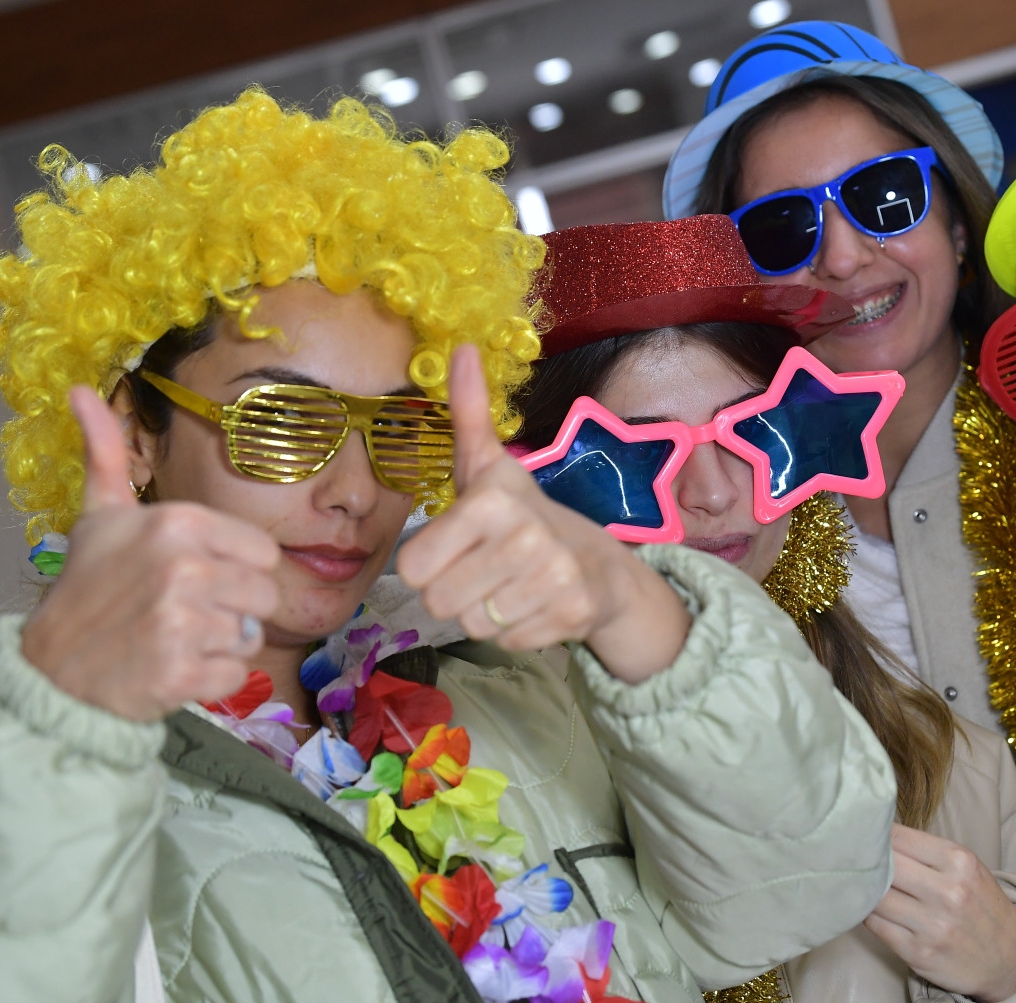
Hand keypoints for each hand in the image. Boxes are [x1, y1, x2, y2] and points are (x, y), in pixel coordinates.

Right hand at [19, 386, 280, 722]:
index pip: (263, 553)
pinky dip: (210, 677)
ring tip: (176, 637)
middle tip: (184, 610)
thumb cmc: (88, 588)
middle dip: (233, 608)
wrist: (53, 669)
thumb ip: (107, 454)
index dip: (237, 568)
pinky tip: (173, 666)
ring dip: (220, 643)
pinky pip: (236, 674)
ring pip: (250, 634)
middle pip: (265, 595)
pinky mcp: (183, 673)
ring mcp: (184, 623)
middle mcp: (185, 569)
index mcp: (178, 524)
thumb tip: (82, 389)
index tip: (199, 575)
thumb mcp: (100, 515)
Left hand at [396, 345, 689, 681]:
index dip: (430, 565)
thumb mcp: (490, 467)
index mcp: (491, 501)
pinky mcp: (571, 613)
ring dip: (485, 613)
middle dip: (456, 594)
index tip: (460, 549)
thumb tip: (462, 347)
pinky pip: (508, 642)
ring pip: (471, 625)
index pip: (412, 568)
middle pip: (438, 602)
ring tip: (511, 587)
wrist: (603, 564)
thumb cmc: (527, 515)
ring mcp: (552, 577)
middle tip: (486, 572)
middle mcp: (524, 537)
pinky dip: (518, 631)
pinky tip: (535, 605)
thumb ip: (467, 413)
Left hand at [864, 824, 1015, 1002]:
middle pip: (883, 866)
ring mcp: (932, 925)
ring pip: (874, 896)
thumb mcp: (968, 869)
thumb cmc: (981, 907)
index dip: (874, 835)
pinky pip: (875, 925)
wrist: (1009, 961)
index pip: (898, 837)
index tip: (862, 836)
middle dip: (864, 861)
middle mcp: (947, 892)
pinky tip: (867, 907)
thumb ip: (928, 853)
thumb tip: (878, 836)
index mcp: (959, 862)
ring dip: (861, 889)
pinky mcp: (917, 953)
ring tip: (857, 883)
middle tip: (850, 858)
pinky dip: (865, 913)